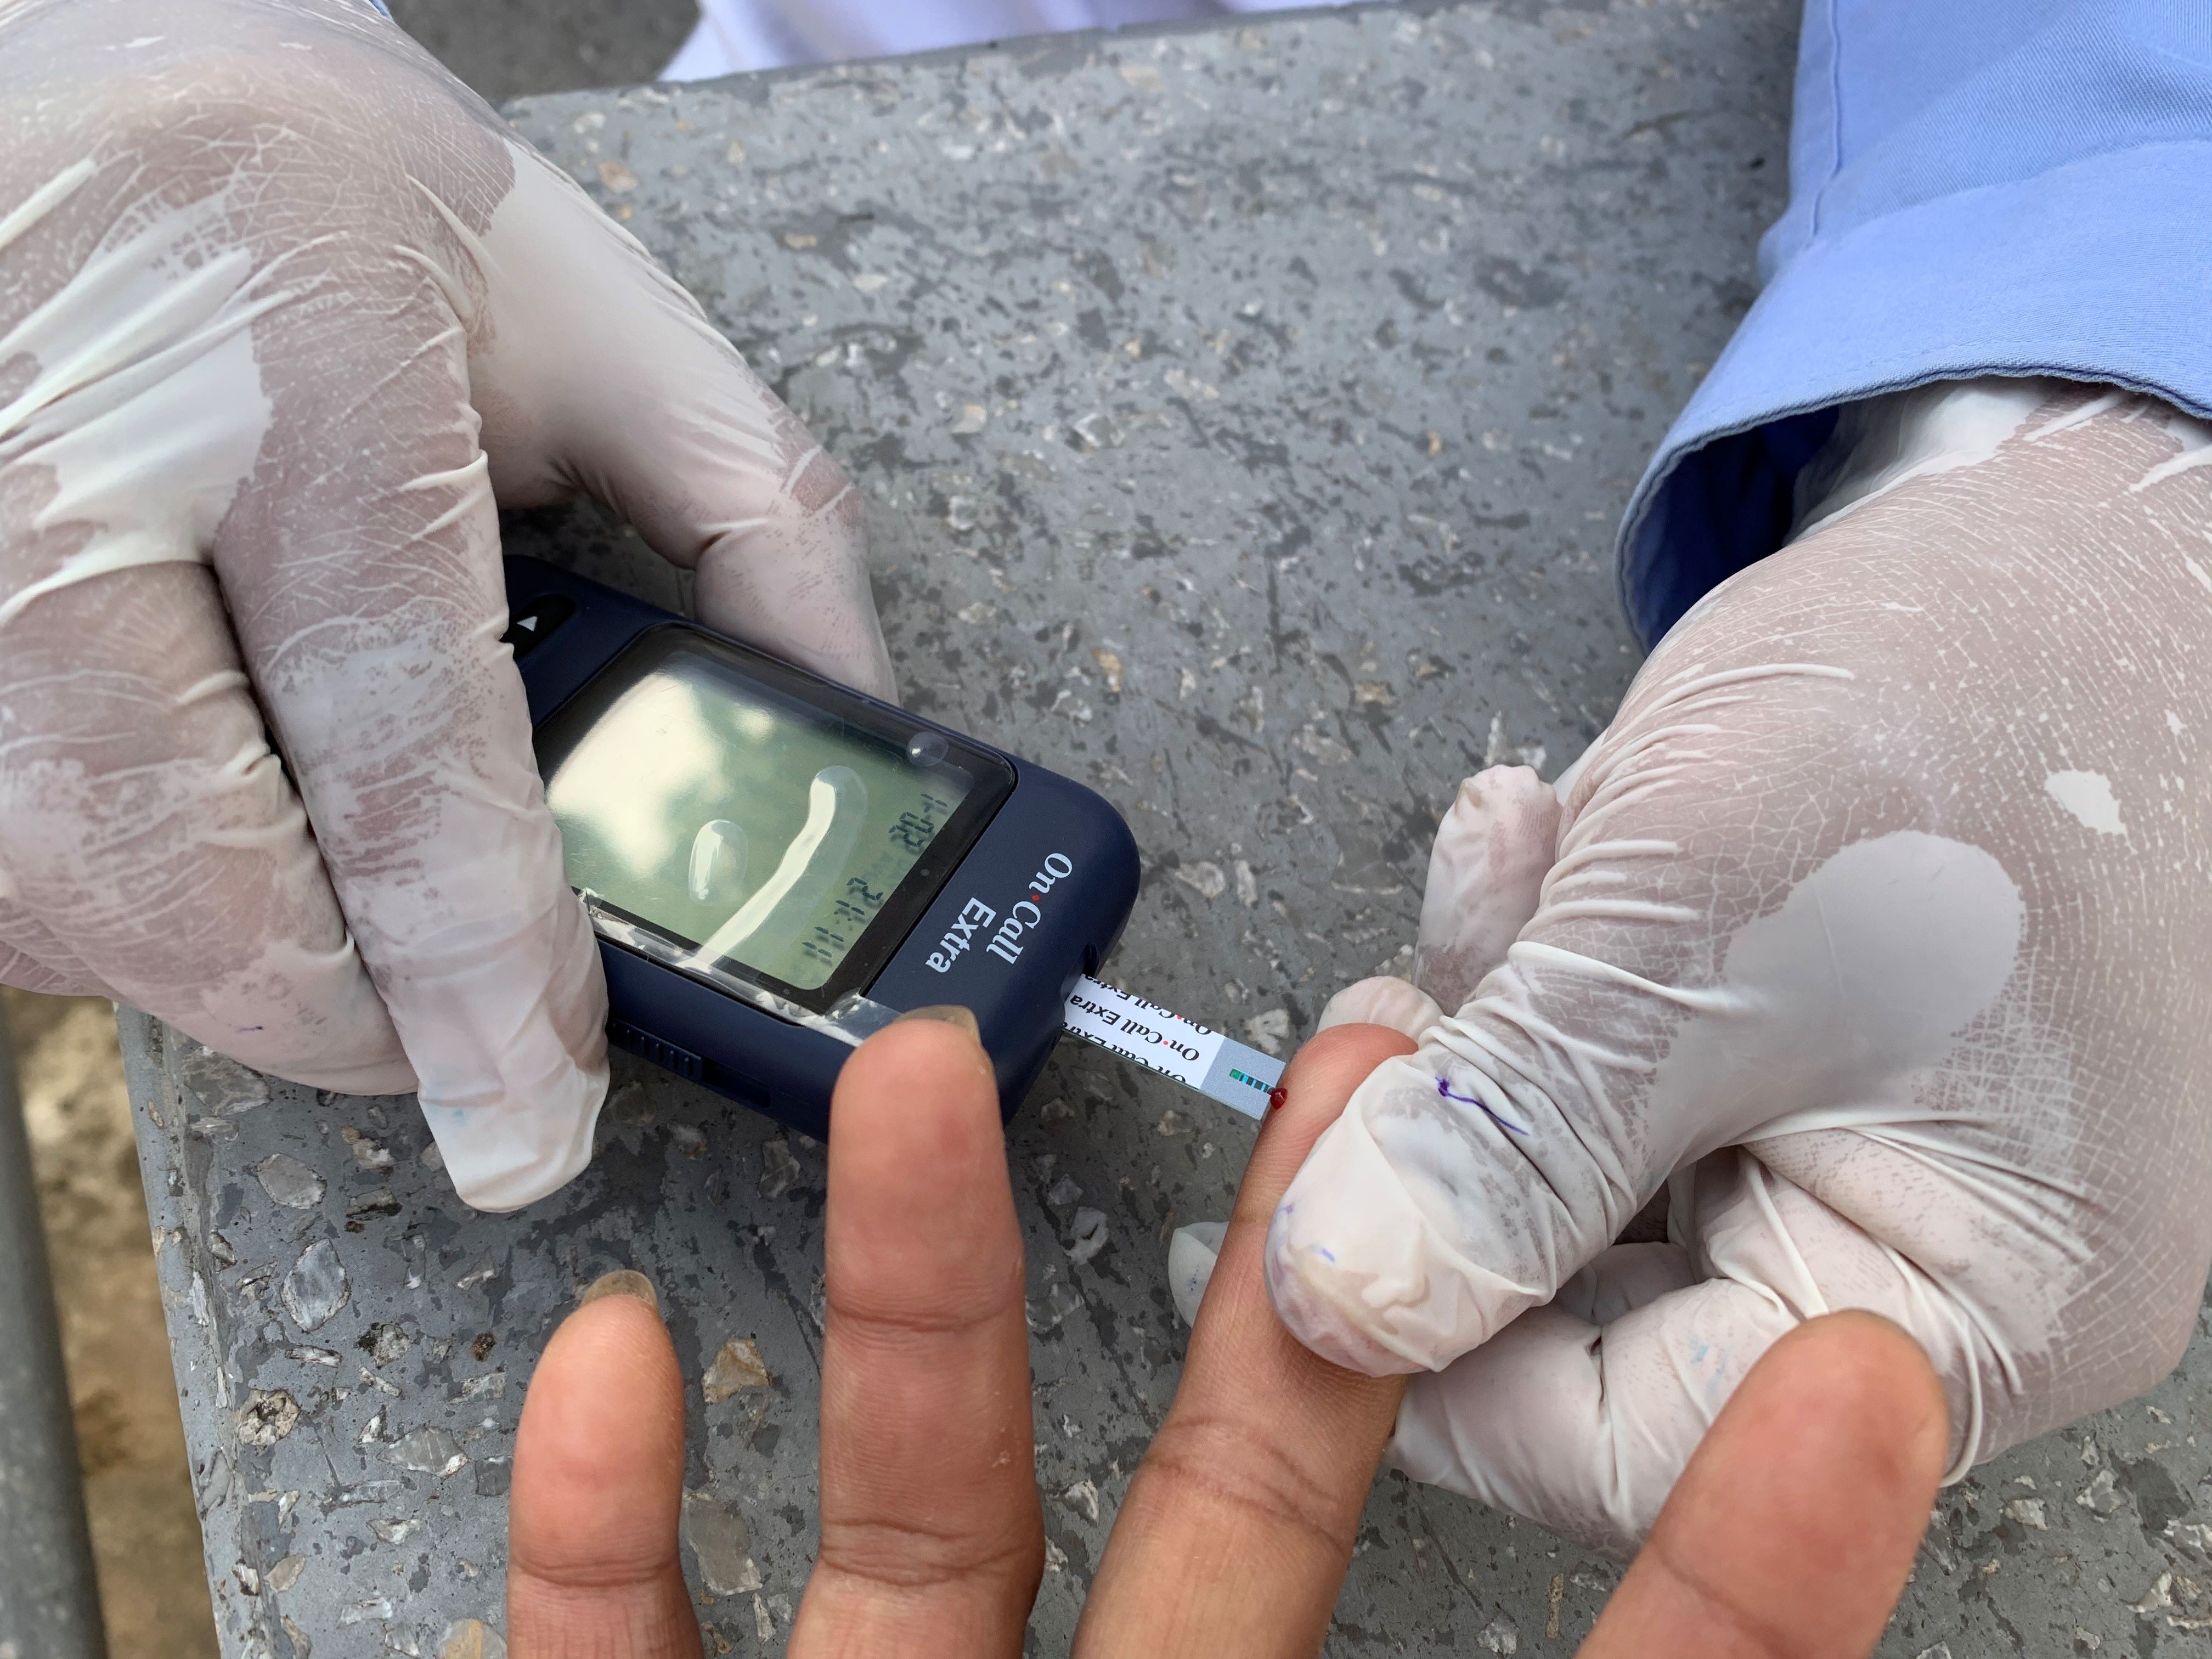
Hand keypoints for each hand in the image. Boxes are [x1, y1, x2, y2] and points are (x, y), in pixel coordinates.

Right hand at [0, 0, 890, 1208]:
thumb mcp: (594, 306)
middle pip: (188, 876)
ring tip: (328, 867)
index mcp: (305, 361)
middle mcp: (68, 460)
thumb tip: (848, 731)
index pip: (396, 739)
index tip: (531, 1109)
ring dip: (219, 951)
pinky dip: (102, 890)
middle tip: (449, 1020)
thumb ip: (755, 516)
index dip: (477, 963)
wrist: (80, 67)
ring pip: (57, 897)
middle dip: (347, 1010)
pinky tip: (190, 797)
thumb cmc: (343, 189)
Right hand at [508, 1014, 1949, 1657]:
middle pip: (1212, 1532)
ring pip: (901, 1536)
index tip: (1856, 1380)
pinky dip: (600, 1544)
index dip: (1726, 1583)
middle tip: (1353, 1048)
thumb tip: (1851, 1521)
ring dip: (905, 1303)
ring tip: (915, 1076)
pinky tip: (607, 1374)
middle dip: (1284, 1293)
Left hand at [1271, 382, 2211, 1552]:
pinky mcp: (1750, 1061)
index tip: (1318, 1241)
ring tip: (1517, 873)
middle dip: (1462, 1141)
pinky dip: (1527, 965)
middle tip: (1391, 1021)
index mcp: (1966, 1303)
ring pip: (1550, 1172)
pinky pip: (1574, 1066)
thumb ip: (1523, 1130)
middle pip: (1577, 1306)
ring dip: (1487, 1027)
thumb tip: (1347, 1296)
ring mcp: (1819, 1155)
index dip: (1449, 1353)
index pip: (1642, 1444)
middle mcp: (1898, 1259)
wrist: (2053, 555)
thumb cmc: (1976, 707)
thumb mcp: (1706, 923)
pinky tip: (1545, 848)